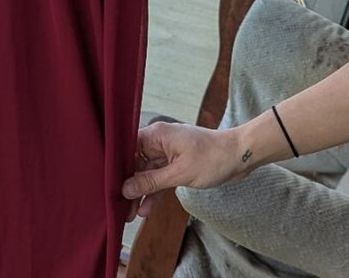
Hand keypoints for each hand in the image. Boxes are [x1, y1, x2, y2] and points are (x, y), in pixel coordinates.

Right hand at [121, 121, 254, 218]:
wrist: (240, 156)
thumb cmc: (212, 158)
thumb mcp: (179, 174)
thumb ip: (151, 182)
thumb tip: (126, 188)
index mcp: (156, 135)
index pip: (127, 148)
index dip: (117, 166)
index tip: (108, 184)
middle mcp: (158, 141)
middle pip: (136, 163)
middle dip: (128, 185)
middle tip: (119, 206)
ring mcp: (167, 153)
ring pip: (147, 174)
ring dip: (141, 192)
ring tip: (130, 213)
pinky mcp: (176, 164)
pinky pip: (160, 178)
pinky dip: (155, 192)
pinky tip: (146, 208)